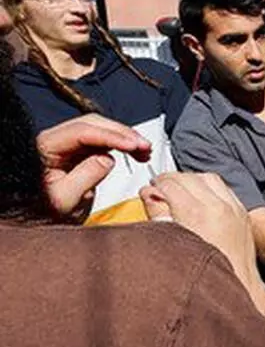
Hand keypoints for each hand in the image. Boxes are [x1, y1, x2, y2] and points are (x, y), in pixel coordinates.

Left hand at [37, 113, 151, 218]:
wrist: (38, 222)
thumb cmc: (45, 213)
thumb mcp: (66, 199)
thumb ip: (86, 176)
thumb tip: (108, 158)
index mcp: (45, 148)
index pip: (82, 132)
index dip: (111, 136)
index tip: (134, 145)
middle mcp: (55, 141)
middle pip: (92, 124)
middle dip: (122, 133)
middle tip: (144, 146)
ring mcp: (67, 145)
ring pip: (100, 130)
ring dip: (124, 137)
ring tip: (144, 151)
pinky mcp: (78, 152)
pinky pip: (103, 141)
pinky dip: (121, 144)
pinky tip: (135, 152)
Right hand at [140, 173, 257, 284]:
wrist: (237, 284)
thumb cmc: (206, 273)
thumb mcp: (171, 243)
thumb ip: (158, 214)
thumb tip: (149, 195)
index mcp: (197, 213)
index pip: (171, 184)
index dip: (156, 185)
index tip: (150, 191)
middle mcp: (218, 207)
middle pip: (189, 177)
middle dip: (172, 180)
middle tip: (161, 188)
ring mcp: (234, 208)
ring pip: (209, 178)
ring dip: (192, 180)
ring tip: (180, 190)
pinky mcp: (243, 213)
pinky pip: (225, 188)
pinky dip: (210, 187)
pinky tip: (201, 197)